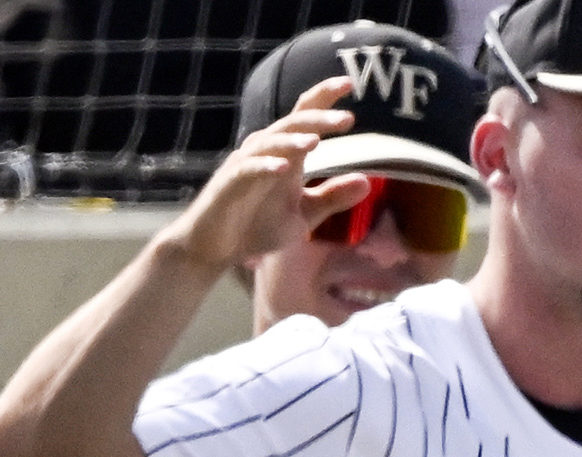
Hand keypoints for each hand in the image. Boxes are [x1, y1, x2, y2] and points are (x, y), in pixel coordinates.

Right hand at [159, 78, 363, 272]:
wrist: (215, 247)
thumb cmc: (255, 226)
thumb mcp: (303, 215)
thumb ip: (332, 198)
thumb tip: (367, 182)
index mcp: (286, 155)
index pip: (305, 116)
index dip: (324, 98)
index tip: (349, 84)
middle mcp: (266, 152)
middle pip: (292, 123)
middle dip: (319, 119)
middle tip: (347, 120)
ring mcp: (246, 165)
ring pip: (271, 142)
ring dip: (293, 140)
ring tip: (315, 141)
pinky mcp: (230, 184)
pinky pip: (249, 169)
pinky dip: (265, 166)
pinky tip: (283, 167)